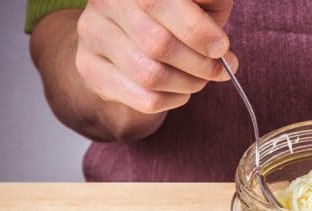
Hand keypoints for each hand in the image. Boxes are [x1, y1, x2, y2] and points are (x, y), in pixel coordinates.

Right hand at [76, 0, 235, 114]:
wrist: (128, 41)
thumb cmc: (175, 18)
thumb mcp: (198, 3)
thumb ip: (208, 7)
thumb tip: (218, 44)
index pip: (160, 2)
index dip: (198, 30)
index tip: (221, 47)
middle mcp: (105, 1)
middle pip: (158, 43)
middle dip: (200, 63)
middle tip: (219, 69)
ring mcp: (93, 34)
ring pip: (150, 74)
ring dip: (188, 83)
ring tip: (201, 79)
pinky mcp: (90, 68)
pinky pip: (144, 98)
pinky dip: (173, 99)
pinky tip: (180, 91)